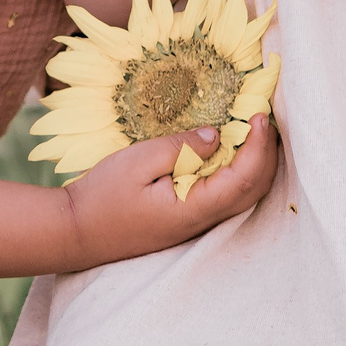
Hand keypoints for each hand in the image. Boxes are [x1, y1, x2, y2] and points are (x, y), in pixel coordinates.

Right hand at [64, 115, 277, 265]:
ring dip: (257, 162)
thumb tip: (216, 135)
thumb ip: (180, 147)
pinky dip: (241, 171)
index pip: (245, 177)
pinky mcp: (189, 219)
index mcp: (194, 207)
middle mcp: (203, 220)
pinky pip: (228, 197)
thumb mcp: (137, 161)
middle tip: (264, 116)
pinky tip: (232, 150)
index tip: (260, 114)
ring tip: (254, 129)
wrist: (77, 232)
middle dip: (267, 152)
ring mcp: (198, 223)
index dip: (259, 145)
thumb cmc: (102, 196)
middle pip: (255, 189)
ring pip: (245, 196)